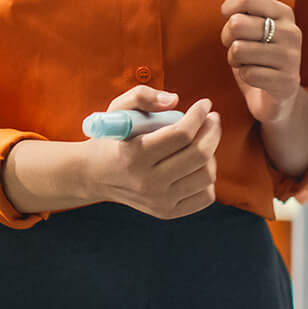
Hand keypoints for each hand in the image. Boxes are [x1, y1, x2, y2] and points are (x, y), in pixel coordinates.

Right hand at [85, 94, 221, 219]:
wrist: (94, 175)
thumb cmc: (111, 139)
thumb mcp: (117, 110)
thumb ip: (142, 96)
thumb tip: (174, 100)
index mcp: (134, 155)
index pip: (181, 134)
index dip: (199, 115)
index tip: (205, 104)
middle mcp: (148, 182)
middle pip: (199, 154)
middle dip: (212, 130)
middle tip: (212, 119)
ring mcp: (159, 201)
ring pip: (206, 175)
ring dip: (211, 153)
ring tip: (203, 141)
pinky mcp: (167, 212)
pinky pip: (205, 196)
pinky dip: (208, 178)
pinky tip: (198, 164)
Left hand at [221, 0, 304, 124]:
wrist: (277, 96)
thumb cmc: (258, 55)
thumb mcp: (253, 27)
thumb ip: (243, 12)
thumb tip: (228, 8)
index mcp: (283, 13)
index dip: (229, 8)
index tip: (229, 18)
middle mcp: (291, 32)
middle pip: (236, 24)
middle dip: (227, 37)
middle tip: (236, 46)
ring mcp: (292, 57)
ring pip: (238, 49)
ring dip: (234, 59)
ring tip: (245, 62)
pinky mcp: (287, 82)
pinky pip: (248, 73)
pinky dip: (245, 76)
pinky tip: (256, 78)